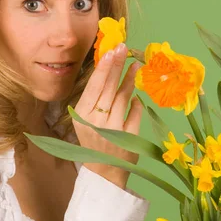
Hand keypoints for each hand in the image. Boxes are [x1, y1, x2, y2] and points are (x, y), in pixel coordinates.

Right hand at [72, 42, 142, 188]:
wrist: (103, 172)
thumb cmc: (94, 139)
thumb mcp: (87, 118)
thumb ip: (96, 97)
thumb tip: (108, 67)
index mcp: (82, 115)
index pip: (94, 86)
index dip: (104, 67)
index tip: (112, 51)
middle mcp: (96, 122)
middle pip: (108, 88)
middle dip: (117, 66)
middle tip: (124, 49)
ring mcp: (113, 130)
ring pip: (123, 98)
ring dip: (130, 80)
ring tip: (135, 66)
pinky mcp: (128, 138)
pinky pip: (135, 114)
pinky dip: (137, 104)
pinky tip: (138, 96)